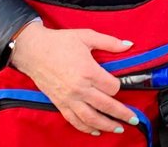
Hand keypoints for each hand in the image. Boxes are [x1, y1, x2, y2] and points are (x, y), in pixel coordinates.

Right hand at [8, 22, 139, 135]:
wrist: (33, 51)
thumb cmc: (60, 42)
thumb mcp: (87, 36)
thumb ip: (110, 42)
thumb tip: (129, 44)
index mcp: (89, 71)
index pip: (112, 87)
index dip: (118, 86)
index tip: (119, 83)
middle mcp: (80, 88)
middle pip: (106, 106)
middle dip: (122, 113)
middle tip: (134, 118)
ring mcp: (69, 99)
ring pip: (91, 118)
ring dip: (107, 125)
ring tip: (119, 128)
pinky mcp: (60, 104)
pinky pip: (75, 121)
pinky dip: (86, 129)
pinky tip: (96, 131)